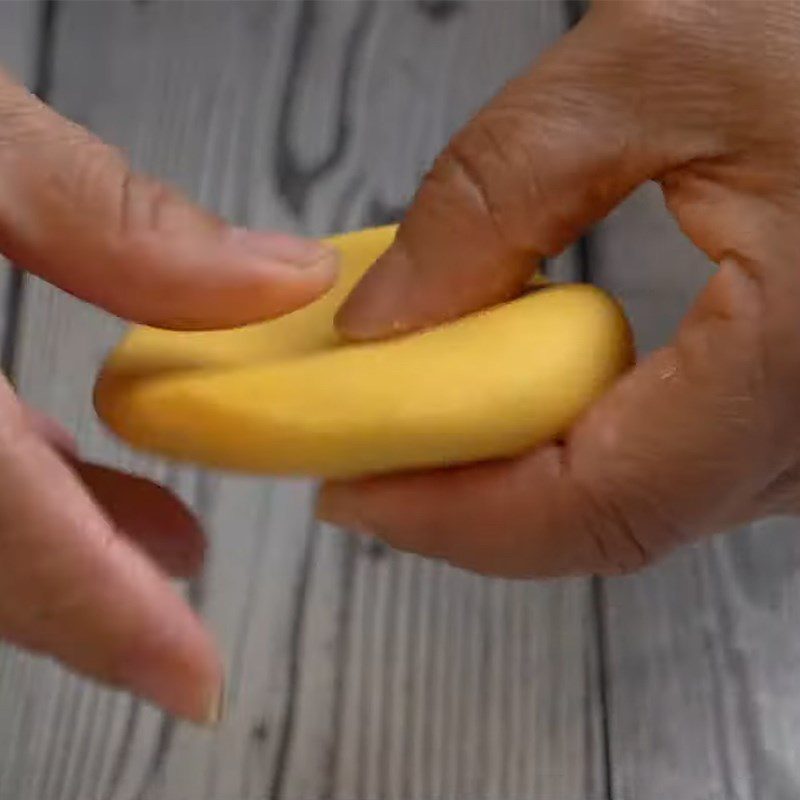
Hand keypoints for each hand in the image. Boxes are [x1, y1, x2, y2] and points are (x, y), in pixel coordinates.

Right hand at [0, 68, 336, 721]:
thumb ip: (113, 220)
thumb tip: (283, 278)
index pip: (0, 523)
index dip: (102, 614)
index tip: (193, 682)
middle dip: (84, 600)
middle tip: (182, 627)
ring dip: (52, 552)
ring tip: (164, 541)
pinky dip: (0, 494)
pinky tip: (57, 466)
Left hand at [319, 1, 799, 576]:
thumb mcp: (658, 66)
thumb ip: (497, 192)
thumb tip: (384, 316)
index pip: (601, 504)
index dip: (451, 516)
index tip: (351, 490)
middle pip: (606, 514)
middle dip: (466, 493)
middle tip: (367, 444)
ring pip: (638, 497)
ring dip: (515, 467)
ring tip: (424, 409)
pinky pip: (672, 461)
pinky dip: (575, 439)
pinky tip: (519, 388)